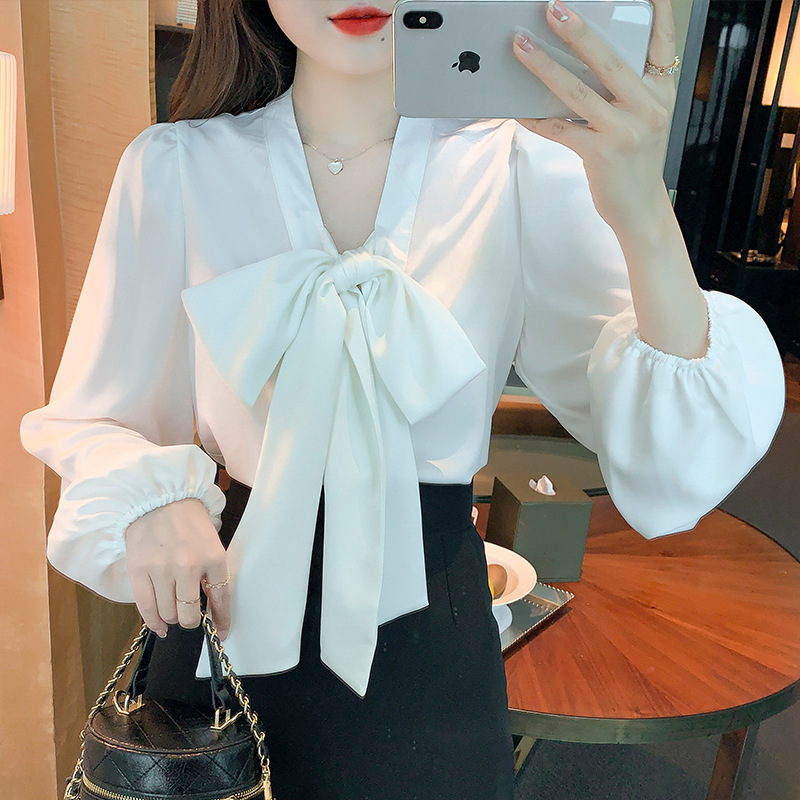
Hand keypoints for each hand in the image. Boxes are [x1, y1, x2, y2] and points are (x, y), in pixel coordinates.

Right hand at [124, 497, 230, 639]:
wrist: (160, 498)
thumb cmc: (189, 521)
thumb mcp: (211, 542)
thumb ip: (212, 572)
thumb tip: (212, 606)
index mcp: (213, 557)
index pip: (220, 598)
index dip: (221, 620)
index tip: (221, 632)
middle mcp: (189, 566)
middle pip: (190, 613)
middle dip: (192, 621)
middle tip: (191, 617)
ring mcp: (162, 569)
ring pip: (168, 613)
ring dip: (172, 618)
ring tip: (174, 611)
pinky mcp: (139, 571)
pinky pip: (146, 608)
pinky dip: (154, 622)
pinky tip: (160, 626)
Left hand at [511, 0, 678, 232]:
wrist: (641, 210)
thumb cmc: (636, 162)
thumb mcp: (645, 120)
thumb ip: (626, 91)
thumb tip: (580, 65)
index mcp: (660, 92)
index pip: (661, 41)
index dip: (654, 9)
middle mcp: (647, 107)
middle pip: (610, 59)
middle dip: (579, 31)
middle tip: (553, 8)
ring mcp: (625, 130)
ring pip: (578, 92)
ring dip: (545, 67)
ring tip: (522, 47)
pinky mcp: (601, 153)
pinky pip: (560, 129)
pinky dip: (536, 119)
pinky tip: (517, 109)